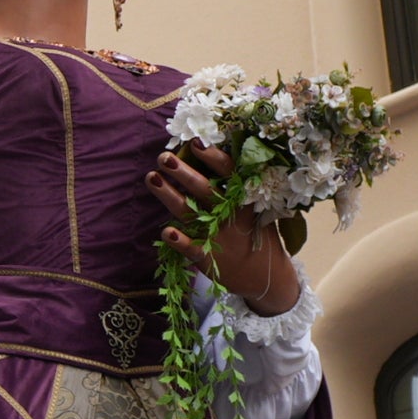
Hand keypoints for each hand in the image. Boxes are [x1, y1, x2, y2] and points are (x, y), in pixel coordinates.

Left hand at [146, 143, 300, 313]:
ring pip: (190, 212)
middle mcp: (229, 214)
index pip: (229, 173)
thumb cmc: (253, 234)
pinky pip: (191, 248)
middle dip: (183, 172)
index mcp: (243, 198)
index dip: (213, 156)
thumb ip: (234, 187)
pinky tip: (166, 231)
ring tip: (151, 177)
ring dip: (169, 195)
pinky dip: (180, 240)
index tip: (195, 141)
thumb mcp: (252, 208)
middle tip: (163, 156)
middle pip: (204, 189)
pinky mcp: (208, 258)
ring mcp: (218, 236)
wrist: (265, 277)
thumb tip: (210, 154)